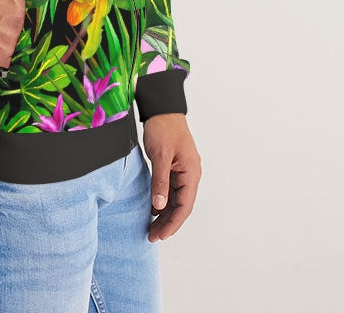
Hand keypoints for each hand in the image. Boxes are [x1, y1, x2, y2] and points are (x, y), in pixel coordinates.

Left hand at [142, 112, 201, 241]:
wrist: (162, 108)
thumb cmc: (163, 128)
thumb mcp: (160, 156)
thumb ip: (160, 182)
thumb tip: (159, 207)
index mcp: (191, 172)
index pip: (185, 205)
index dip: (173, 223)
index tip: (160, 235)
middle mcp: (191, 173)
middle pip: (181, 205)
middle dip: (168, 222)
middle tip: (152, 236)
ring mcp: (183, 171)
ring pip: (176, 199)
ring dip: (165, 214)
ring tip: (151, 228)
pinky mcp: (175, 167)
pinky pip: (171, 189)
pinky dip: (163, 201)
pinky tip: (153, 209)